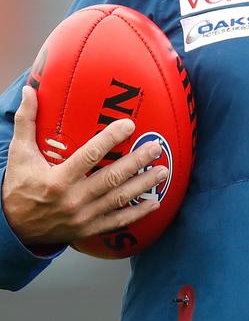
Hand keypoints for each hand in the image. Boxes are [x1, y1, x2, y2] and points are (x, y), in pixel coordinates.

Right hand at [1, 85, 166, 248]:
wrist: (12, 228)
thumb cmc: (19, 186)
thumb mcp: (19, 154)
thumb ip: (26, 122)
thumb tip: (30, 90)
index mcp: (57, 180)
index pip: (89, 156)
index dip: (111, 139)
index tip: (129, 124)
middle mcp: (73, 200)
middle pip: (111, 178)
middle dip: (136, 162)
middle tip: (156, 147)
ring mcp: (83, 217)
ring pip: (119, 199)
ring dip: (144, 185)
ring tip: (163, 171)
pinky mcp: (88, 230)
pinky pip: (118, 221)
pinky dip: (138, 213)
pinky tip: (156, 203)